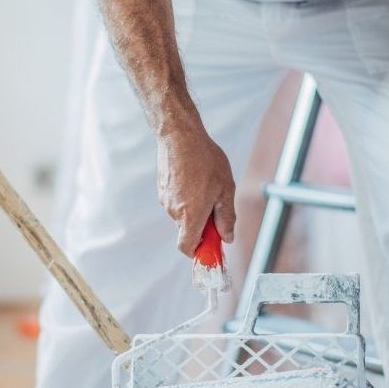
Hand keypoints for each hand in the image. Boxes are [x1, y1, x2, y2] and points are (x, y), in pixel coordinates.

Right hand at [156, 130, 235, 254]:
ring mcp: (165, 200)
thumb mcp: (225, 189)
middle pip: (187, 230)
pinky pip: (176, 202)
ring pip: (182, 215)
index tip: (211, 246)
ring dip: (194, 209)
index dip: (198, 251)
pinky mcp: (162, 189)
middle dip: (201, 225)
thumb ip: (226, 217)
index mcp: (190, 215)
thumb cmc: (205, 160)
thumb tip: (227, 237)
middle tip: (216, 207)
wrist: (180, 136)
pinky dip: (186, 197)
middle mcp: (174, 211)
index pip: (187, 247)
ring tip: (206, 186)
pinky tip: (194, 179)